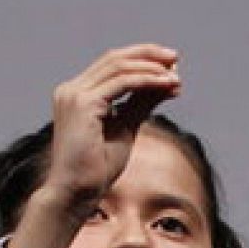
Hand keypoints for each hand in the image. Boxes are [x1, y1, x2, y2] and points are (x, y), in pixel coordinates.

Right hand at [10, 44, 180, 247]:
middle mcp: (72, 89)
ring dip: (152, 68)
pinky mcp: (83, 104)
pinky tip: (167, 84)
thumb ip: (141, 104)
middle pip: (114, 58)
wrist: (76, 192)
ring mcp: (74, 94)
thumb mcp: (126, 128)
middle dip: (148, 55)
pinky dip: (147, 81)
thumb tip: (167, 82)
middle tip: (176, 59)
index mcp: (78, 94)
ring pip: (119, 66)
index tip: (170, 67)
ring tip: (176, 76)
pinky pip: (122, 83)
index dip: (142, 60)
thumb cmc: (97, 168)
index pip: (111, 65)